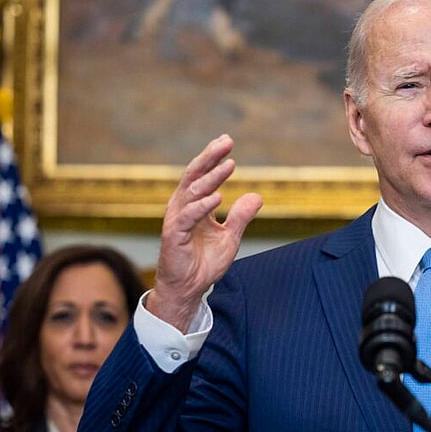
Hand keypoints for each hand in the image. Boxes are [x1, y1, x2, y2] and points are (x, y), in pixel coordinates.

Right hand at [148, 135, 262, 331]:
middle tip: (227, 142)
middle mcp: (183, 208)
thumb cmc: (204, 262)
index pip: (203, 175)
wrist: (189, 289)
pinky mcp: (173, 236)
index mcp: (194, 205)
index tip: (228, 141)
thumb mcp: (230, 237)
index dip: (214, 158)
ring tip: (229, 165)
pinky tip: (218, 197)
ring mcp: (176, 220)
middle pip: (194, 176)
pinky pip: (186, 217)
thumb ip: (241, 216)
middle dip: (210, 158)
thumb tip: (257, 195)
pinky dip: (202, 206)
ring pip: (192, 193)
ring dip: (211, 178)